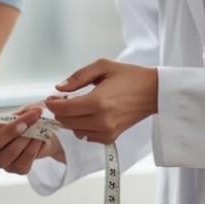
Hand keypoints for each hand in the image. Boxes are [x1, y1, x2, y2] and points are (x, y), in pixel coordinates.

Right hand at [0, 104, 63, 174]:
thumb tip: (36, 110)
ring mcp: (0, 161)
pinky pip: (21, 165)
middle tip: (26, 123)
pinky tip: (38, 141)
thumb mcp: (25, 111)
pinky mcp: (15, 169)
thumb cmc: (27, 119)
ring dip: (23, 141)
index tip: (12, 117)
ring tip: (35, 131)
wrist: (42, 133)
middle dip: (9, 132)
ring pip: (6, 156)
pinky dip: (32, 151)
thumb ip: (28, 111)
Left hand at [44, 59, 158, 144]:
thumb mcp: (103, 66)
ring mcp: (107, 131)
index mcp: (97, 102)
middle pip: (66, 122)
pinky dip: (82, 128)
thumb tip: (59, 88)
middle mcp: (101, 120)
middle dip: (60, 111)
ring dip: (70, 120)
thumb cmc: (129, 76)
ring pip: (75, 130)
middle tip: (62, 99)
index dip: (52, 104)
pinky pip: (87, 136)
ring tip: (77, 106)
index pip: (64, 109)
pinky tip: (88, 116)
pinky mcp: (111, 137)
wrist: (153, 91)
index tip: (51, 98)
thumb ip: (78, 77)